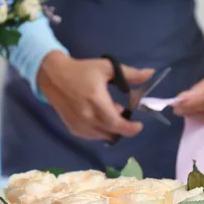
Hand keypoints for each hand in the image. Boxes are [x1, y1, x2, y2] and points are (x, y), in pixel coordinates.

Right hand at [37, 51, 153, 140]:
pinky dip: (101, 130)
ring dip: (111, 128)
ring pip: (103, 136)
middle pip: (112, 132)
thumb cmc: (82, 70)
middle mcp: (87, 117)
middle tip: (122, 111)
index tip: (139, 125)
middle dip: (123, 126)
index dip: (131, 129)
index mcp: (96, 101)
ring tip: (108, 111)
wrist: (53, 76)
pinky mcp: (73, 129)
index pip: (117, 124)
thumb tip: (151, 74)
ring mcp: (79, 125)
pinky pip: (93, 136)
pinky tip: (98, 116)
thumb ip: (130, 74)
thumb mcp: (106, 68)